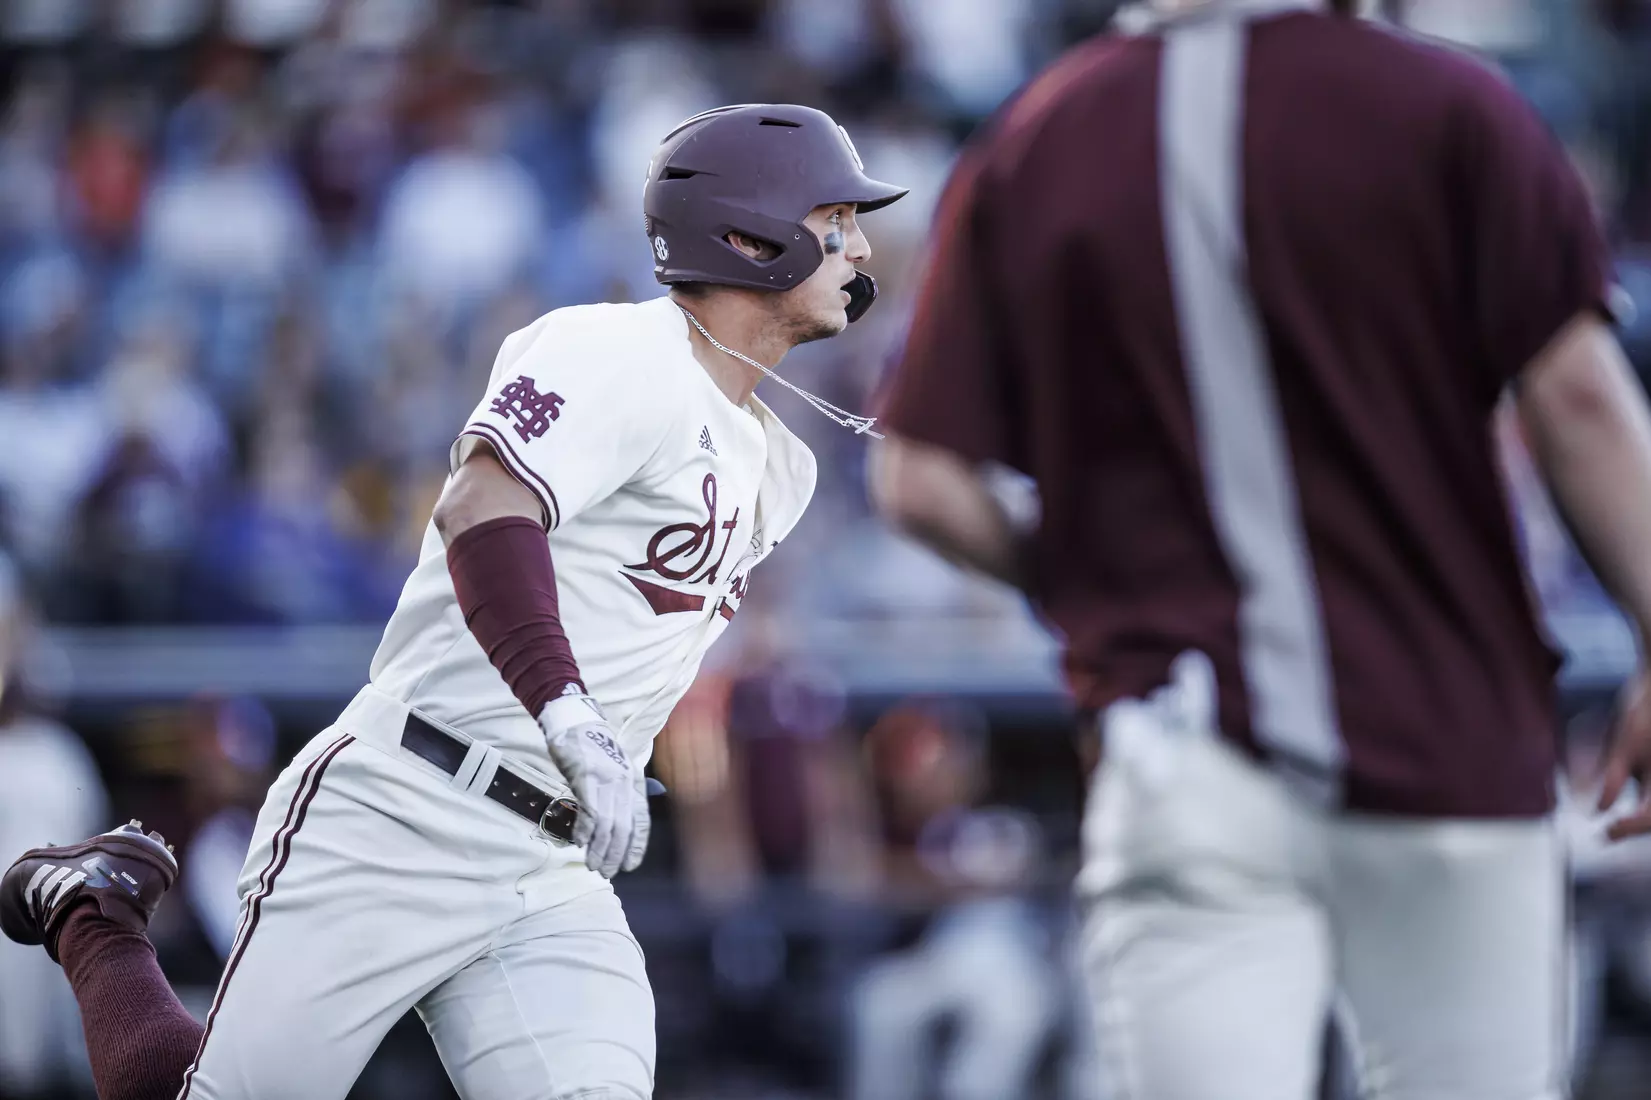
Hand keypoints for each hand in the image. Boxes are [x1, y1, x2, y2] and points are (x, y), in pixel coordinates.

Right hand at [538, 693, 649, 876]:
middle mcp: (624, 784)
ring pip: (607, 825)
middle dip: (615, 854)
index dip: (636, 846)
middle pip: (623, 828)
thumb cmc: (596, 748)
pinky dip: (585, 831)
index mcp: (634, 783)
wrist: (577, 723)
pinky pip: (589, 812)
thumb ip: (622, 794)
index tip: (630, 865)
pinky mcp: (586, 779)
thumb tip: (621, 824)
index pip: (641, 822)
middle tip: (606, 871)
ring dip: (599, 849)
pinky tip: (581, 843)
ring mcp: (606, 781)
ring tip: (592, 864)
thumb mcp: (618, 770)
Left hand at [1598, 666, 1650, 840]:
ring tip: (1615, 826)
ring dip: (1640, 819)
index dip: (1630, 828)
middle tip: (1607, 835)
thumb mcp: (1622, 745)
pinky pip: (1650, 795)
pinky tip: (1624, 808)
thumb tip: (1599, 811)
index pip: (1650, 817)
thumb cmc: (1642, 712)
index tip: (1606, 831)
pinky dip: (1642, 805)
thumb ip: (1611, 778)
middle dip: (1635, 827)